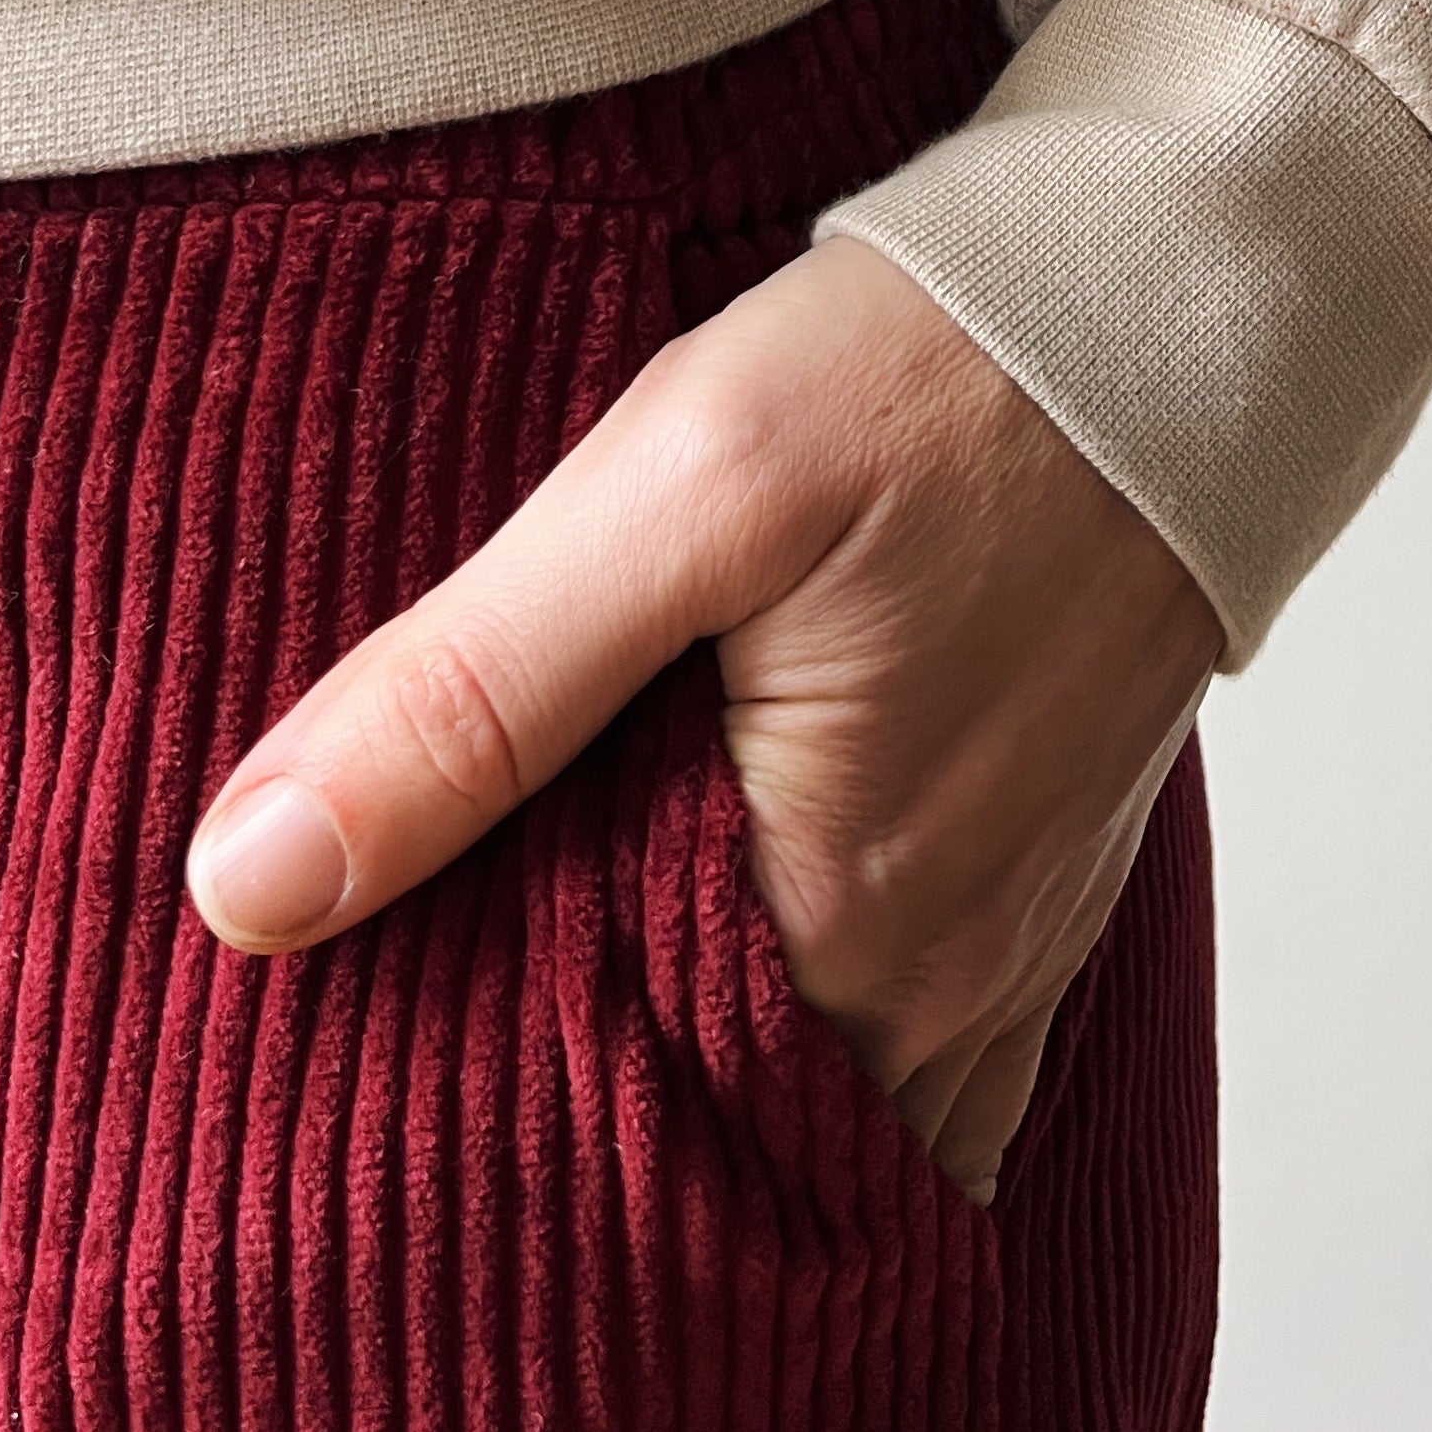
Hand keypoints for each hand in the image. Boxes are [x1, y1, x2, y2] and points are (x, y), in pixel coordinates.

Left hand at [184, 233, 1225, 1200]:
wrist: (1180, 294)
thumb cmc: (936, 368)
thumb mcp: (674, 484)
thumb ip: (470, 691)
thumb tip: (251, 889)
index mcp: (831, 910)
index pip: (597, 1129)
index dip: (457, 1118)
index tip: (334, 1084)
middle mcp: (938, 978)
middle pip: (714, 1137)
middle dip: (575, 1132)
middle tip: (405, 1074)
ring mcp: (1012, 944)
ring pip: (823, 1113)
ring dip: (699, 1096)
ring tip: (548, 1033)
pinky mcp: (1053, 885)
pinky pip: (931, 1066)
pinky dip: (822, 1064)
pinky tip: (728, 990)